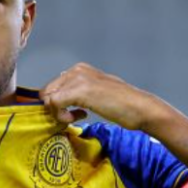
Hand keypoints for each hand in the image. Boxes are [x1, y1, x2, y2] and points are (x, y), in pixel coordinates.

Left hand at [40, 63, 168, 130]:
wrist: (140, 108)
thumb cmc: (122, 105)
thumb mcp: (96, 93)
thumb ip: (77, 92)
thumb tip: (56, 99)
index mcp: (80, 69)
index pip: (52, 87)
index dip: (57, 104)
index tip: (74, 112)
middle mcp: (77, 70)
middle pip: (46, 92)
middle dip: (55, 108)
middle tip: (73, 117)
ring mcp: (78, 78)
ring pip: (48, 97)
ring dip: (58, 113)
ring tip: (77, 117)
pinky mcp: (80, 90)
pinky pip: (54, 103)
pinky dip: (62, 116)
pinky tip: (81, 117)